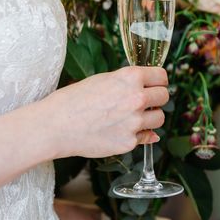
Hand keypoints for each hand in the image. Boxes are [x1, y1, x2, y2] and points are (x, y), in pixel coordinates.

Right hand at [43, 66, 168, 158]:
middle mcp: (137, 98)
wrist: (55, 125)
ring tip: (133, 117)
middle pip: (164, 96)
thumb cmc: (73, 100)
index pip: (161, 76)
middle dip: (157, 99)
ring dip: (151, 118)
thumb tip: (150, 91)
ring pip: (160, 119)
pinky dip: (138, 135)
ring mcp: (134, 122)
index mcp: (130, 77)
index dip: (158, 81)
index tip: (155, 85)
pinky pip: (146, 137)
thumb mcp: (103, 80)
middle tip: (146, 102)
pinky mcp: (129, 142)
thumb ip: (128, 84)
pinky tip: (122, 131)